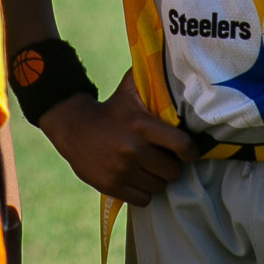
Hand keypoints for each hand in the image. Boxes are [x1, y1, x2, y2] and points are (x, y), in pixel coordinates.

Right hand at [39, 74, 194, 204]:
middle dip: (169, 166)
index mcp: (142, 125)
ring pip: (158, 187)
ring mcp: (121, 169)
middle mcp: (132, 148)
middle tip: (161, 158)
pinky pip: (143, 199)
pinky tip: (135, 177)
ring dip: (155, 179)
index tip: (187, 152)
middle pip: (172, 171)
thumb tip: (176, 64)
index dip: (190, 151)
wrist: (74, 128)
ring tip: (147, 167)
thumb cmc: (112, 109)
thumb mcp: (131, 89)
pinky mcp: (111, 185)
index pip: (182, 145)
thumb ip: (153, 79)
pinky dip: (142, 191)